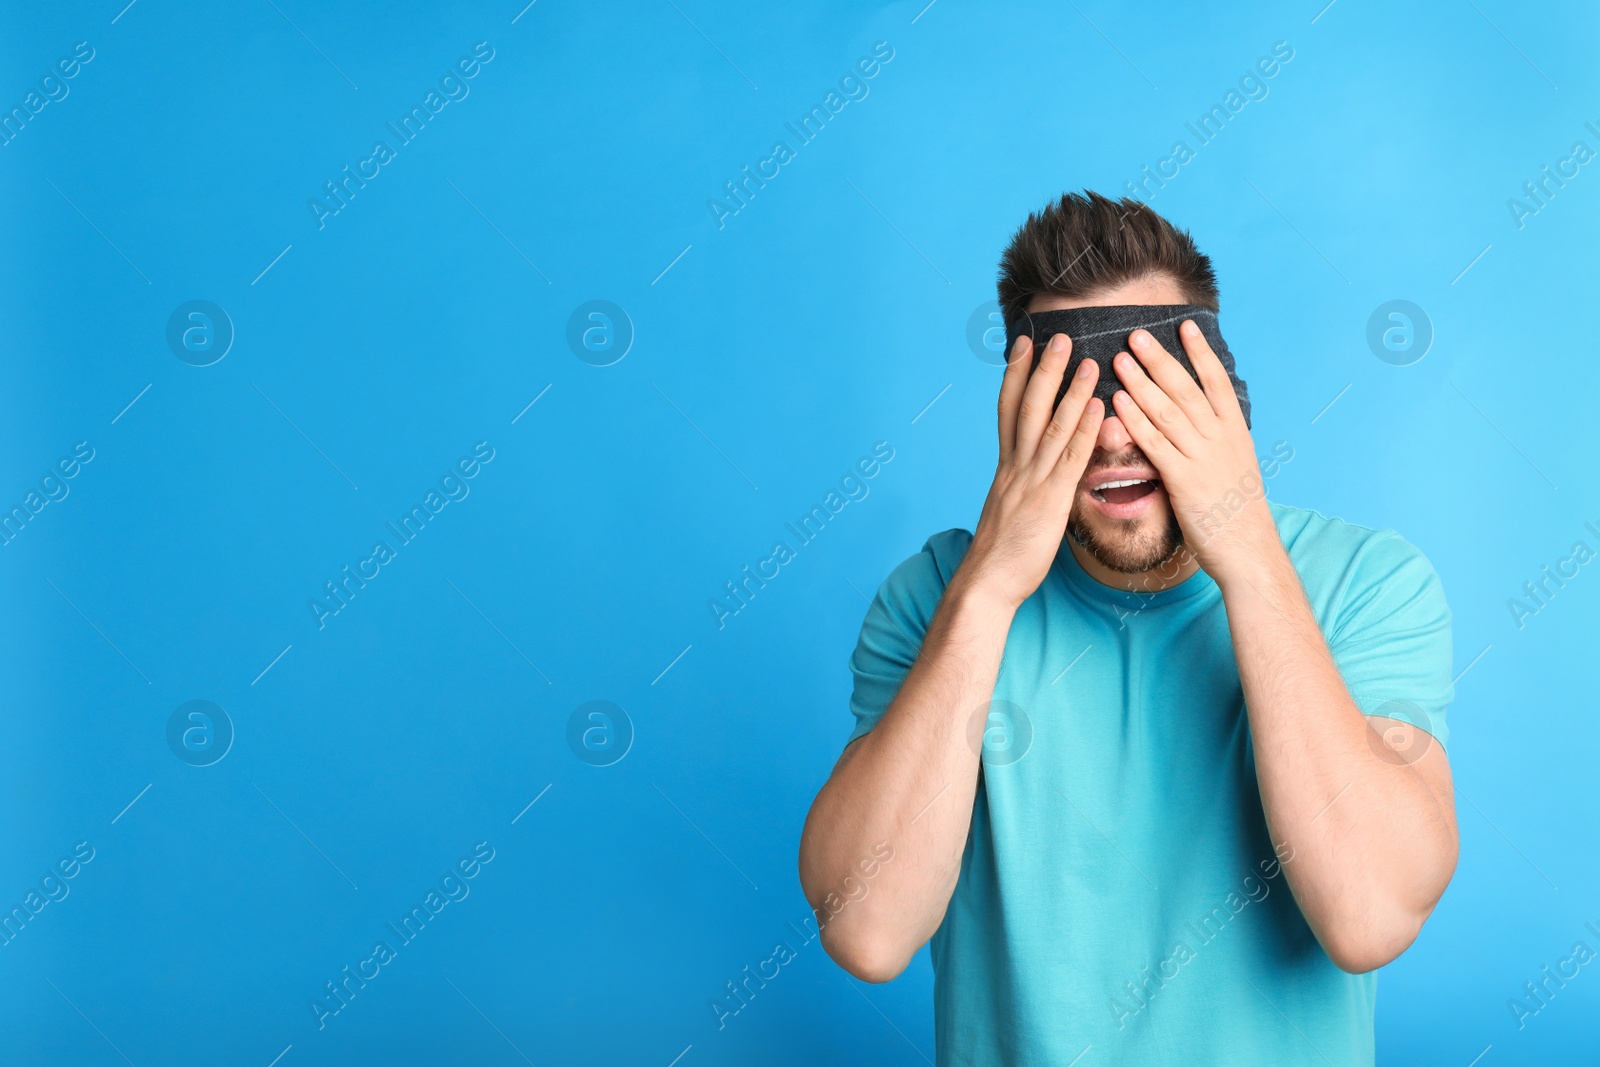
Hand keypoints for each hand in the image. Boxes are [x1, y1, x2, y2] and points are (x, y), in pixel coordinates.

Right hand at [958, 332, 1104, 611]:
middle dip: (1042, 369)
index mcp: (1007, 467)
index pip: (1008, 410)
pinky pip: (1068, 459)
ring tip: (1086, 359)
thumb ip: (1024, 485)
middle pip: (1026, 407)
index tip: (1023, 343)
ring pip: (1050, 426)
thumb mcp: (1010, 509)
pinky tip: (1096, 407)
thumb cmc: (1002, 553)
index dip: (1015, 374)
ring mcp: (1031, 481)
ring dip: (1069, 390)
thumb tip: (1035, 475)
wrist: (987, 581)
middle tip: (1057, 335)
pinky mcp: (1049, 501)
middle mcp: (1016, 466)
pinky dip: (1082, 430)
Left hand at [1108, 320, 1277, 584]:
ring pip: (1168, 411)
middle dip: (1160, 359)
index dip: (1200, 352)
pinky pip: (1156, 443)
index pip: (1216, 382)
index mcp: (1234, 432)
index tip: (1185, 325)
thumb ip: (1216, 442)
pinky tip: (1118, 403)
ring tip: (1120, 358)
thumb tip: (1204, 422)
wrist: (1249, 551)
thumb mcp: (1235, 467)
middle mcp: (1221, 438)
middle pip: (1187, 389)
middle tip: (1135, 334)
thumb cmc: (1237, 513)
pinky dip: (1136, 420)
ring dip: (1141, 382)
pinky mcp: (1184, 480)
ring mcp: (1203, 458)